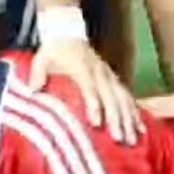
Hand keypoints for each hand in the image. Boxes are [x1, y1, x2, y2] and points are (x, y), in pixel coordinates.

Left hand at [25, 35, 142, 142]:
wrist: (68, 33)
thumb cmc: (54, 50)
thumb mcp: (41, 58)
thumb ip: (37, 73)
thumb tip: (33, 90)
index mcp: (82, 68)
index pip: (90, 88)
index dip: (94, 105)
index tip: (96, 124)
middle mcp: (100, 73)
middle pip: (111, 97)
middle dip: (116, 119)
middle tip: (119, 139)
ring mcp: (109, 76)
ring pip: (123, 99)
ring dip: (129, 119)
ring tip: (132, 139)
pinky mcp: (114, 79)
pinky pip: (128, 97)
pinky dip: (135, 113)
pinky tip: (140, 128)